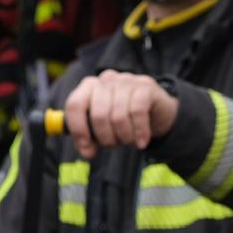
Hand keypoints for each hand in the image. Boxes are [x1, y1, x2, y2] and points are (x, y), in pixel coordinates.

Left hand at [64, 70, 179, 158]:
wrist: (157, 112)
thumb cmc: (124, 119)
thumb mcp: (103, 129)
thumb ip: (90, 139)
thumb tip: (86, 153)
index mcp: (89, 86)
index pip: (74, 105)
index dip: (78, 129)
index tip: (85, 147)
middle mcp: (106, 79)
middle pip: (97, 115)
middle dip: (105, 138)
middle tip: (113, 146)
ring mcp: (126, 80)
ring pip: (118, 116)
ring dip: (124, 137)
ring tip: (128, 142)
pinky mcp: (145, 86)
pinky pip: (137, 113)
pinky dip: (139, 132)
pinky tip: (141, 142)